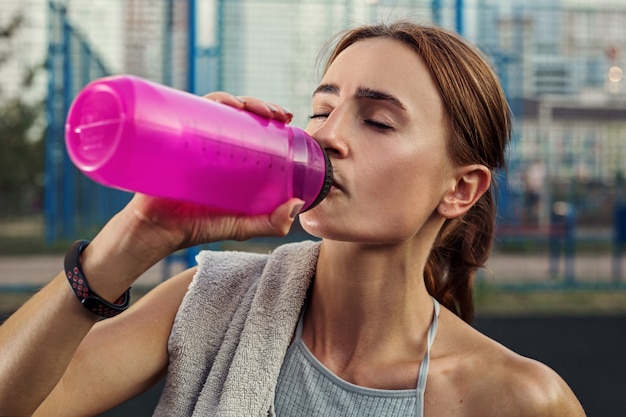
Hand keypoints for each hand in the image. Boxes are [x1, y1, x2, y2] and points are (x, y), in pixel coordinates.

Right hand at [117, 93, 300, 252]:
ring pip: (215, 107)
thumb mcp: (239, 227)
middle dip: (258, 105)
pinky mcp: (173, 138)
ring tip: (250, 107)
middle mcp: (210, 145)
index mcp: (229, 160)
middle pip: (236, 113)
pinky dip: (205, 101)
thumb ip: (269, 223)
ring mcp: (191, 139)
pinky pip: (187, 110)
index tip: (285, 117)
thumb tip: (298, 204)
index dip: (269, 117)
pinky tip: (222, 103)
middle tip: (276, 114)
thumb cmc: (194, 228)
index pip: (251, 129)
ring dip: (235, 99)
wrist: (153, 231)